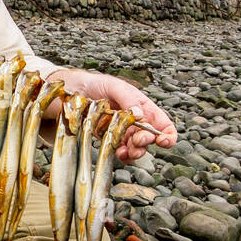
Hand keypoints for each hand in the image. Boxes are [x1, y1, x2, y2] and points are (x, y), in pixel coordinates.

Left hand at [46, 68, 177, 162]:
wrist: (73, 92)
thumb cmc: (96, 84)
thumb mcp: (114, 86)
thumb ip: (129, 99)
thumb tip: (141, 115)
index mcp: (143, 107)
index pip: (163, 123)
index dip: (168, 134)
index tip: (164, 141)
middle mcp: (136, 122)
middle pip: (151, 138)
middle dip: (146, 142)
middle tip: (137, 141)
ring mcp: (124, 133)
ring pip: (137, 148)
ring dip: (135, 152)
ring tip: (127, 151)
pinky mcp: (111, 140)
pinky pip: (122, 152)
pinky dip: (123, 156)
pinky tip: (119, 153)